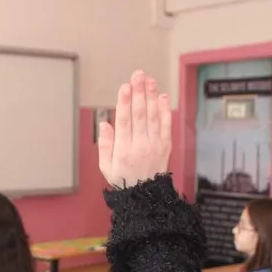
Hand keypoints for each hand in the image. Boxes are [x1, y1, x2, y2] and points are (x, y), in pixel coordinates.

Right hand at [98, 70, 171, 187]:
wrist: (146, 196)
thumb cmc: (122, 179)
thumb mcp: (105, 166)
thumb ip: (105, 145)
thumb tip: (105, 123)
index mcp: (123, 149)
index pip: (124, 121)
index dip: (124, 102)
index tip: (125, 86)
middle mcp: (140, 145)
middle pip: (139, 114)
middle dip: (138, 92)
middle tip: (138, 75)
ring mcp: (155, 144)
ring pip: (153, 116)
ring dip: (151, 96)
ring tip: (149, 80)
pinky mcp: (165, 145)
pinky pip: (166, 125)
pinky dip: (165, 110)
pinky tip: (162, 96)